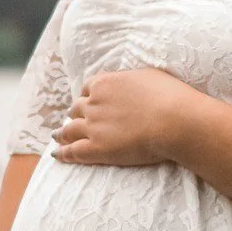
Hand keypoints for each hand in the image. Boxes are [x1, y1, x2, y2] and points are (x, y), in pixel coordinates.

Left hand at [52, 67, 199, 166]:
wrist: (175, 120)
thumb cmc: (169, 95)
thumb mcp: (148, 75)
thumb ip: (130, 80)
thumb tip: (128, 83)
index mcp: (105, 83)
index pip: (88, 88)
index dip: (88, 96)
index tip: (88, 101)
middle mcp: (94, 103)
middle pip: (77, 108)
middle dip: (75, 114)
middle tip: (74, 120)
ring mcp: (93, 126)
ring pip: (70, 129)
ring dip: (63, 133)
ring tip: (58, 137)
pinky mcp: (97, 149)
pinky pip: (74, 151)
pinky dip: (63, 153)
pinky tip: (57, 155)